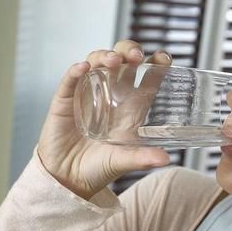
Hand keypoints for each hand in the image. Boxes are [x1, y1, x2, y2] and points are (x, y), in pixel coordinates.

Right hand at [37, 40, 172, 199]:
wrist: (68, 178)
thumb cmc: (100, 167)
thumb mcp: (125, 161)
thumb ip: (143, 159)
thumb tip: (166, 159)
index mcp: (132, 106)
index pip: (147, 77)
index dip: (156, 64)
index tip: (164, 57)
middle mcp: (112, 95)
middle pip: (122, 61)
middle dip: (129, 51)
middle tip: (135, 56)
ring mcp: (88, 93)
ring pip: (97, 62)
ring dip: (105, 56)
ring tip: (113, 60)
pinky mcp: (66, 100)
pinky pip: (70, 80)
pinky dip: (75, 71)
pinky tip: (82, 68)